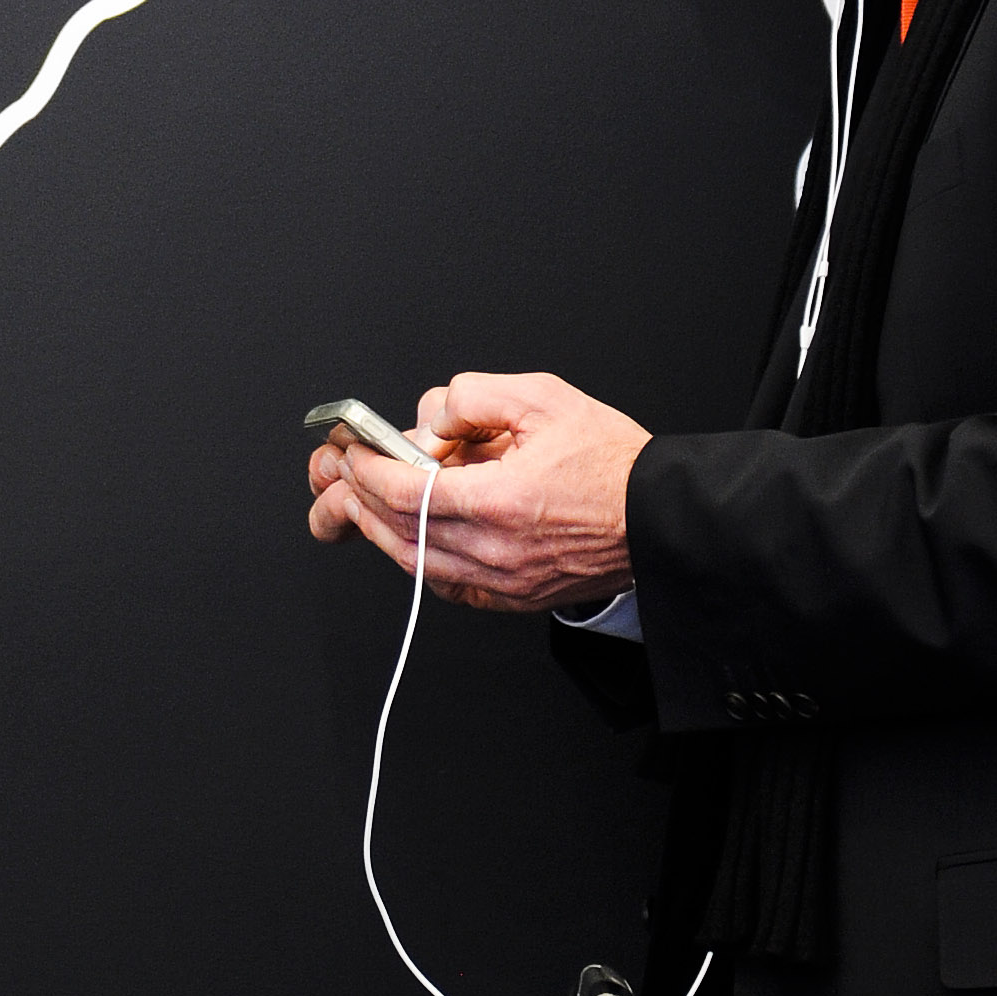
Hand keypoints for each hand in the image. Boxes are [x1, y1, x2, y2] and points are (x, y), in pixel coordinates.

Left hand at [305, 370, 650, 613]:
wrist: (658, 518)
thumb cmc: (610, 461)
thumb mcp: (542, 397)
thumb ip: (473, 397)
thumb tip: (429, 422)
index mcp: (501, 502)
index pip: (406, 491)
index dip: (368, 469)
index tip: (351, 451)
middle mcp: (495, 551)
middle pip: (400, 530)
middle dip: (359, 498)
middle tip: (338, 475)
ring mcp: (502, 583)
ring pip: (415, 562)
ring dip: (379, 531)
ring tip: (359, 503)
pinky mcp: (510, 598)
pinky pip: (444, 584)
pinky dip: (416, 558)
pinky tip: (407, 536)